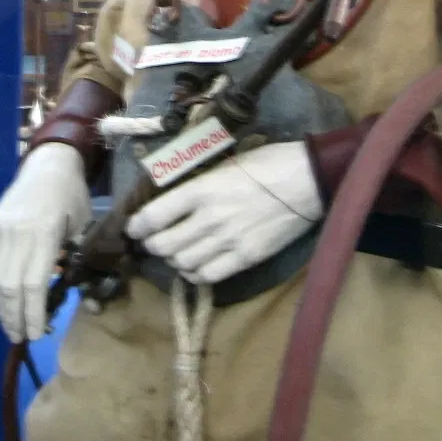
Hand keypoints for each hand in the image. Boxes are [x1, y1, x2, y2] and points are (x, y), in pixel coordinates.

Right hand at [0, 142, 92, 342]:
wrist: (49, 162)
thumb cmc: (73, 196)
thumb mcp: (83, 228)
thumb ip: (72, 260)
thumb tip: (67, 296)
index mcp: (44, 232)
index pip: (32, 284)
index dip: (32, 313)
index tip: (35, 333)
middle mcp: (17, 231)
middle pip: (9, 286)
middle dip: (14, 316)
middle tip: (20, 337)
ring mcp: (0, 228)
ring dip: (2, 306)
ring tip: (11, 324)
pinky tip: (5, 299)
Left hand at [124, 142, 322, 285]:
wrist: (307, 181)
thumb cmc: (265, 164)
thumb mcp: (223, 164)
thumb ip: (196, 184)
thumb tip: (170, 199)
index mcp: (201, 189)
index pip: (153, 216)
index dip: (137, 225)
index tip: (134, 227)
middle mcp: (210, 218)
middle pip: (163, 245)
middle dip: (152, 244)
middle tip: (154, 239)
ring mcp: (229, 241)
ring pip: (182, 263)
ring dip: (174, 260)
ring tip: (177, 251)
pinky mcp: (246, 258)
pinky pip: (208, 276)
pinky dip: (195, 274)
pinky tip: (196, 265)